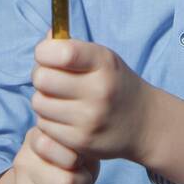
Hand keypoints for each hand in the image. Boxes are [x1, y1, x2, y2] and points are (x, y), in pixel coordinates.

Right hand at [12, 125, 99, 183]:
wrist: (45, 179)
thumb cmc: (70, 157)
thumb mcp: (76, 143)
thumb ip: (79, 145)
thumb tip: (80, 158)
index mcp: (37, 139)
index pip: (62, 153)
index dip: (78, 160)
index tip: (78, 160)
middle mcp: (24, 164)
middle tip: (82, 180)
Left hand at [30, 34, 151, 162]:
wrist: (144, 123)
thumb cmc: (114, 82)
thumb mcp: (101, 58)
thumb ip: (70, 47)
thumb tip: (45, 42)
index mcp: (104, 63)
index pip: (62, 53)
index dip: (44, 52)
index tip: (46, 54)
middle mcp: (99, 91)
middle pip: (42, 79)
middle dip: (41, 76)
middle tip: (51, 79)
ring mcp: (90, 119)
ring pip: (39, 103)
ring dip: (43, 99)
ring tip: (59, 98)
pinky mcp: (81, 141)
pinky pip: (44, 126)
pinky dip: (48, 120)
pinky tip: (64, 117)